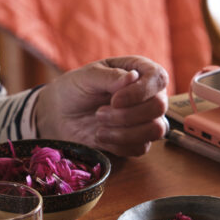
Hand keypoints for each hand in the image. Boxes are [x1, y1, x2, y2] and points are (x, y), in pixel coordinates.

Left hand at [35, 56, 168, 156]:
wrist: (60, 115)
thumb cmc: (75, 89)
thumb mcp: (87, 77)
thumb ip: (110, 76)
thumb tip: (133, 77)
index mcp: (140, 71)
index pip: (159, 78)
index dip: (141, 91)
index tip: (115, 100)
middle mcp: (148, 95)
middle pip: (159, 106)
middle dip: (127, 115)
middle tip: (99, 114)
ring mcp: (145, 119)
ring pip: (155, 130)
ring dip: (124, 132)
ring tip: (99, 128)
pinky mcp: (137, 140)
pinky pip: (141, 147)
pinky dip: (118, 144)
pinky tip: (100, 136)